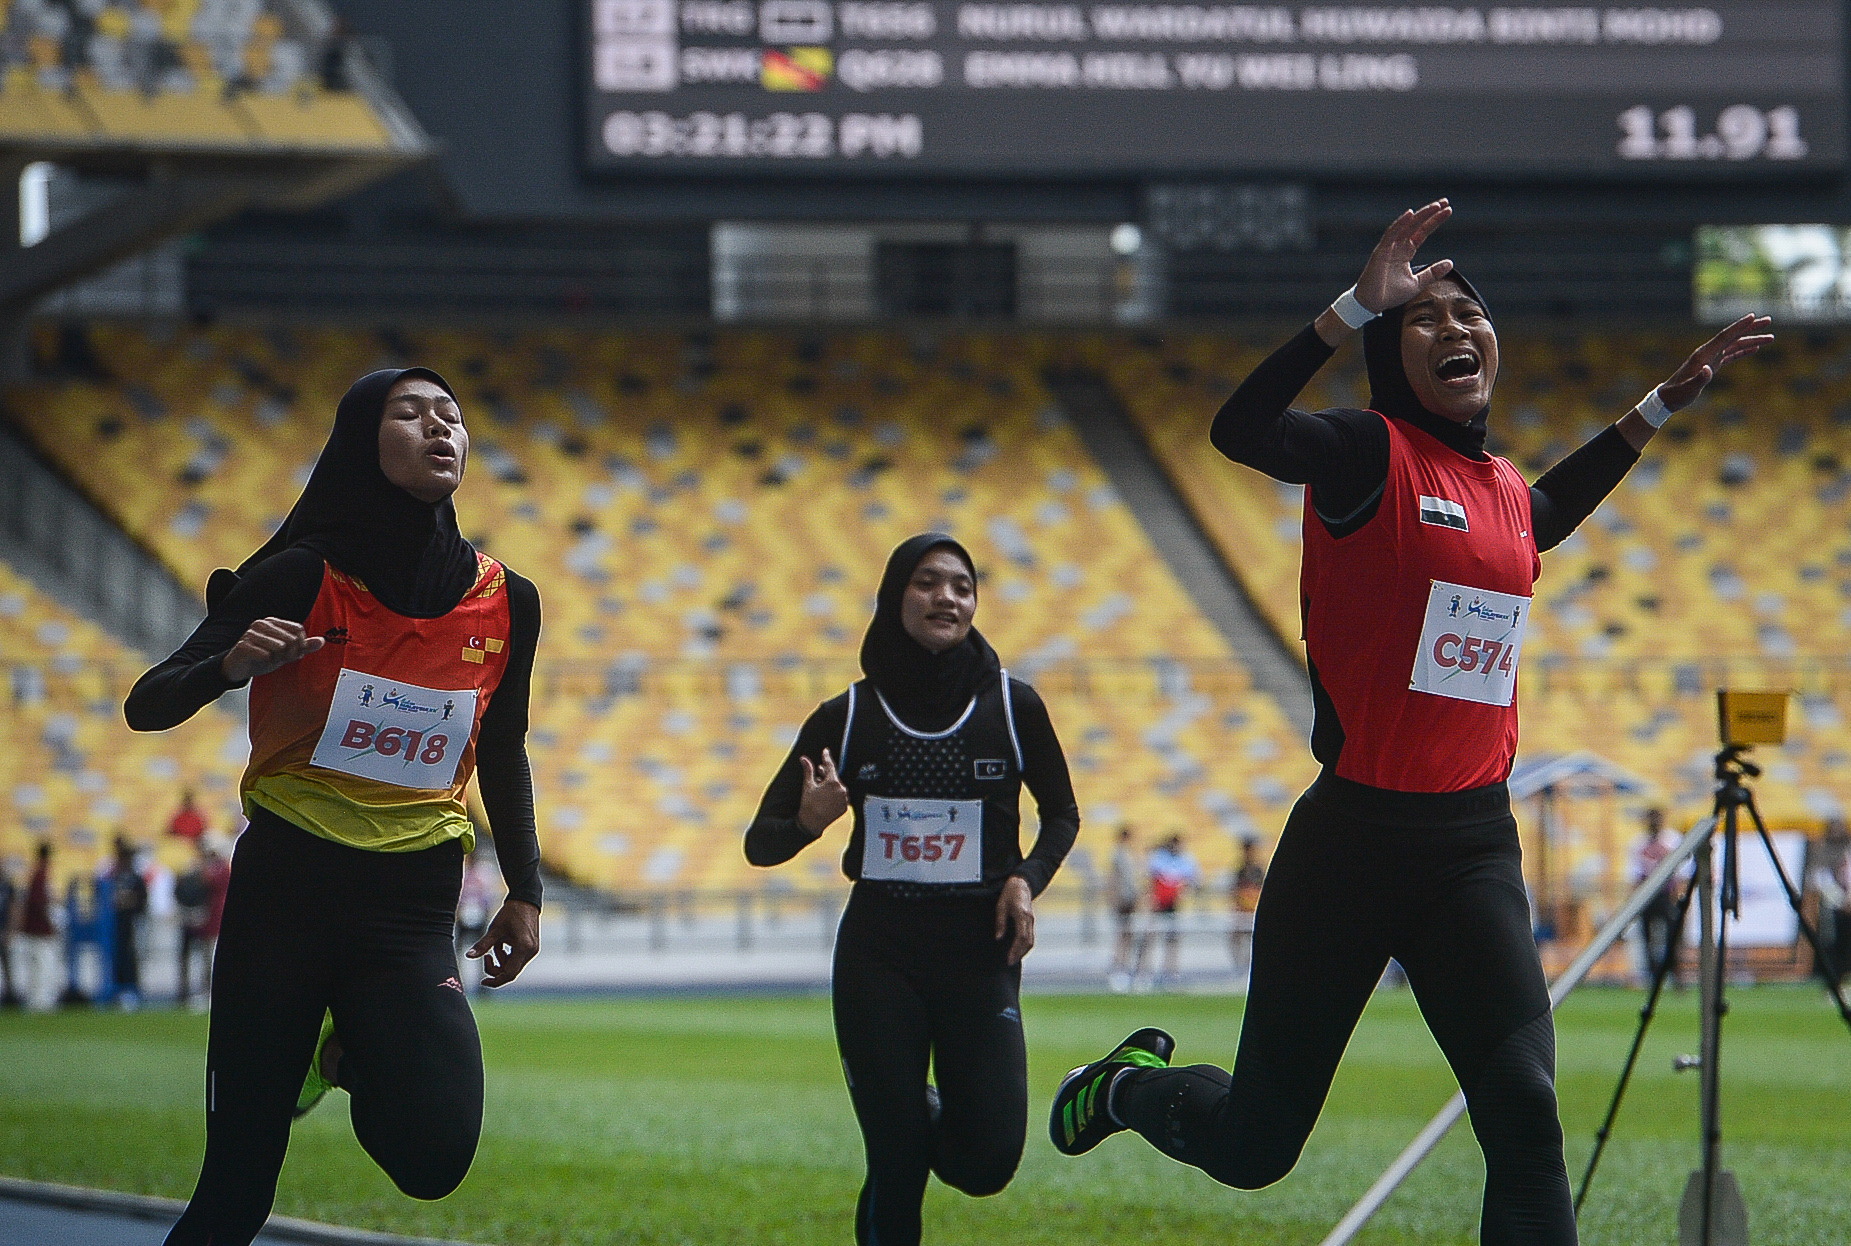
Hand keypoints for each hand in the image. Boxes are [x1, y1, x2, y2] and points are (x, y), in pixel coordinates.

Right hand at [220, 618, 323, 683]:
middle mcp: (262, 624)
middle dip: (290, 654)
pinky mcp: (243, 645)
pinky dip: (267, 662)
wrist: (239, 667)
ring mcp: (251, 633)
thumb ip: (304, 646)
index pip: (298, 629)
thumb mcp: (286, 652)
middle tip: (281, 659)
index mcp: (273, 622)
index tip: (294, 654)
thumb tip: (322, 641)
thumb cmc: (262, 657)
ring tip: (271, 659)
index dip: (300, 645)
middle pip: (291, 639)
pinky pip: (265, 654)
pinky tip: (261, 661)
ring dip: (278, 659)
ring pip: (279, 647)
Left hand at [467, 899, 539, 987]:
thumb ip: (483, 945)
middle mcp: (530, 952)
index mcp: (523, 948)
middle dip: (496, 969)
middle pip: (511, 972)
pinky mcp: (532, 947)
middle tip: (486, 957)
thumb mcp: (494, 930)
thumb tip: (469, 956)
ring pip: (514, 966)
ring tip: (494, 947)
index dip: (495, 981)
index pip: (509, 974)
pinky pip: (518, 959)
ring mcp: (533, 950)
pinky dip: (507, 957)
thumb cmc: (510, 914)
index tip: (482, 981)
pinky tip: (501, 946)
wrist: (525, 901)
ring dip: (501, 962)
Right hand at [797, 748, 848, 835]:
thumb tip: (804, 758)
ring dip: (830, 784)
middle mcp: (842, 789)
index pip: (830, 765)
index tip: (825, 751)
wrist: (812, 823)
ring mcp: (845, 799)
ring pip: (838, 787)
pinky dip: (834, 794)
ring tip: (820, 785)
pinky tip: (826, 795)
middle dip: (826, 773)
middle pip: (834, 777)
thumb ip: (808, 770)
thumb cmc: (809, 803)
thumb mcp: (808, 785)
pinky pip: (841, 796)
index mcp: (833, 782)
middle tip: (819, 770)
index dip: (826, 757)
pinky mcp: (845, 807)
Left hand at [994, 875, 1034, 965]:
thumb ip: (1000, 922)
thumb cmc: (1009, 893)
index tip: (1009, 958)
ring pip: (1031, 940)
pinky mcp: (1031, 921)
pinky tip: (1018, 950)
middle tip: (1010, 962)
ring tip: (1013, 959)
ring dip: (1023, 951)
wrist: (1022, 884)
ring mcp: (1031, 920)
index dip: (1016, 949)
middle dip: (1019, 954)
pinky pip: (1030, 936)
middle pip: (1028, 942)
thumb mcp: (1000, 906)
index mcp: (1021, 915)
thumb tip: (998, 938)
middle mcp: (1029, 919)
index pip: (1021, 937)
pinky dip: (1025, 945)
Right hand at [1353, 199, 1453, 314]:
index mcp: (1405, 252)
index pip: (1422, 232)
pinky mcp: (1380, 252)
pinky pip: (1391, 234)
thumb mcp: (1417, 283)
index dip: (1434, 221)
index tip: (1447, 211)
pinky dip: (1400, 223)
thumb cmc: (1390, 295)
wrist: (1371, 305)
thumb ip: (1432, 273)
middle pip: (1415, 225)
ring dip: (1420, 215)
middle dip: (1430, 213)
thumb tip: (1451, 263)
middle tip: (1444, 202)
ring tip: (1435, 206)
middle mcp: (1397, 246)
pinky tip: (1410, 214)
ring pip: (1406, 226)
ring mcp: (1388, 247)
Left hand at [1657, 314, 1774, 412]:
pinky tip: (1754, 349)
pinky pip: (1731, 355)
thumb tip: (1708, 370)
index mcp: (1704, 354)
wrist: (1667, 398)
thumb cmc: (1677, 394)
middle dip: (1751, 328)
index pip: (1725, 336)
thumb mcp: (1689, 389)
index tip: (1753, 316)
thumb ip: (1699, 379)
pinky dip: (1743, 351)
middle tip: (1769, 320)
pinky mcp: (1712, 365)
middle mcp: (1708, 353)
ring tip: (1770, 337)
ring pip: (1734, 345)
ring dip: (1752, 340)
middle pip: (1733, 337)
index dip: (1739, 326)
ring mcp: (1710, 358)